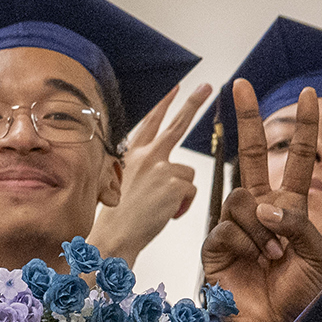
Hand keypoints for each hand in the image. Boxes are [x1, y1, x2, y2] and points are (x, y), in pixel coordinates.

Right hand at [88, 82, 214, 268]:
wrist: (115, 236)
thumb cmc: (119, 217)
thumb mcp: (125, 182)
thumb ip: (144, 169)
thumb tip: (165, 169)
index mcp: (134, 154)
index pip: (152, 121)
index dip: (165, 103)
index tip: (177, 87)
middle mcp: (147, 155)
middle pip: (177, 124)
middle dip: (193, 102)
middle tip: (207, 86)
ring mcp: (161, 167)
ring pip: (188, 174)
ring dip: (181, 191)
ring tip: (160, 207)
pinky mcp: (174, 183)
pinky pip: (190, 191)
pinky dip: (182, 205)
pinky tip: (165, 213)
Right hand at [200, 81, 321, 321]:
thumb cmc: (298, 294)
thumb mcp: (316, 254)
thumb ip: (297, 222)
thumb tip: (265, 205)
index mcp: (289, 208)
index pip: (296, 159)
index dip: (303, 129)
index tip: (310, 96)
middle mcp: (261, 210)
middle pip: (251, 156)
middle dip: (247, 119)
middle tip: (241, 85)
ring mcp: (236, 225)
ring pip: (243, 198)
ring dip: (263, 226)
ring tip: (273, 254)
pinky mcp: (216, 244)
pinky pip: (229, 226)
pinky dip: (247, 242)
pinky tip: (253, 261)